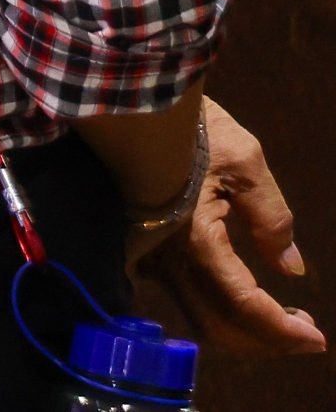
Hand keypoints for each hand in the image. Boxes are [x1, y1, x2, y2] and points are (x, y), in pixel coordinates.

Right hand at [138, 99, 322, 356]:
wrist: (126, 104)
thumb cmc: (189, 126)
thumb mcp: (245, 162)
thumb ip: (272, 219)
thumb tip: (292, 269)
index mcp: (194, 237)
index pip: (243, 305)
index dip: (282, 330)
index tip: (318, 337)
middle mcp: (165, 257)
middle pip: (219, 325)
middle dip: (268, 340)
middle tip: (308, 336)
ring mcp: (149, 258)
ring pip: (200, 318)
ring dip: (245, 330)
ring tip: (286, 321)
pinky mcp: (143, 252)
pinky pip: (186, 299)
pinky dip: (222, 313)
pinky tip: (248, 300)